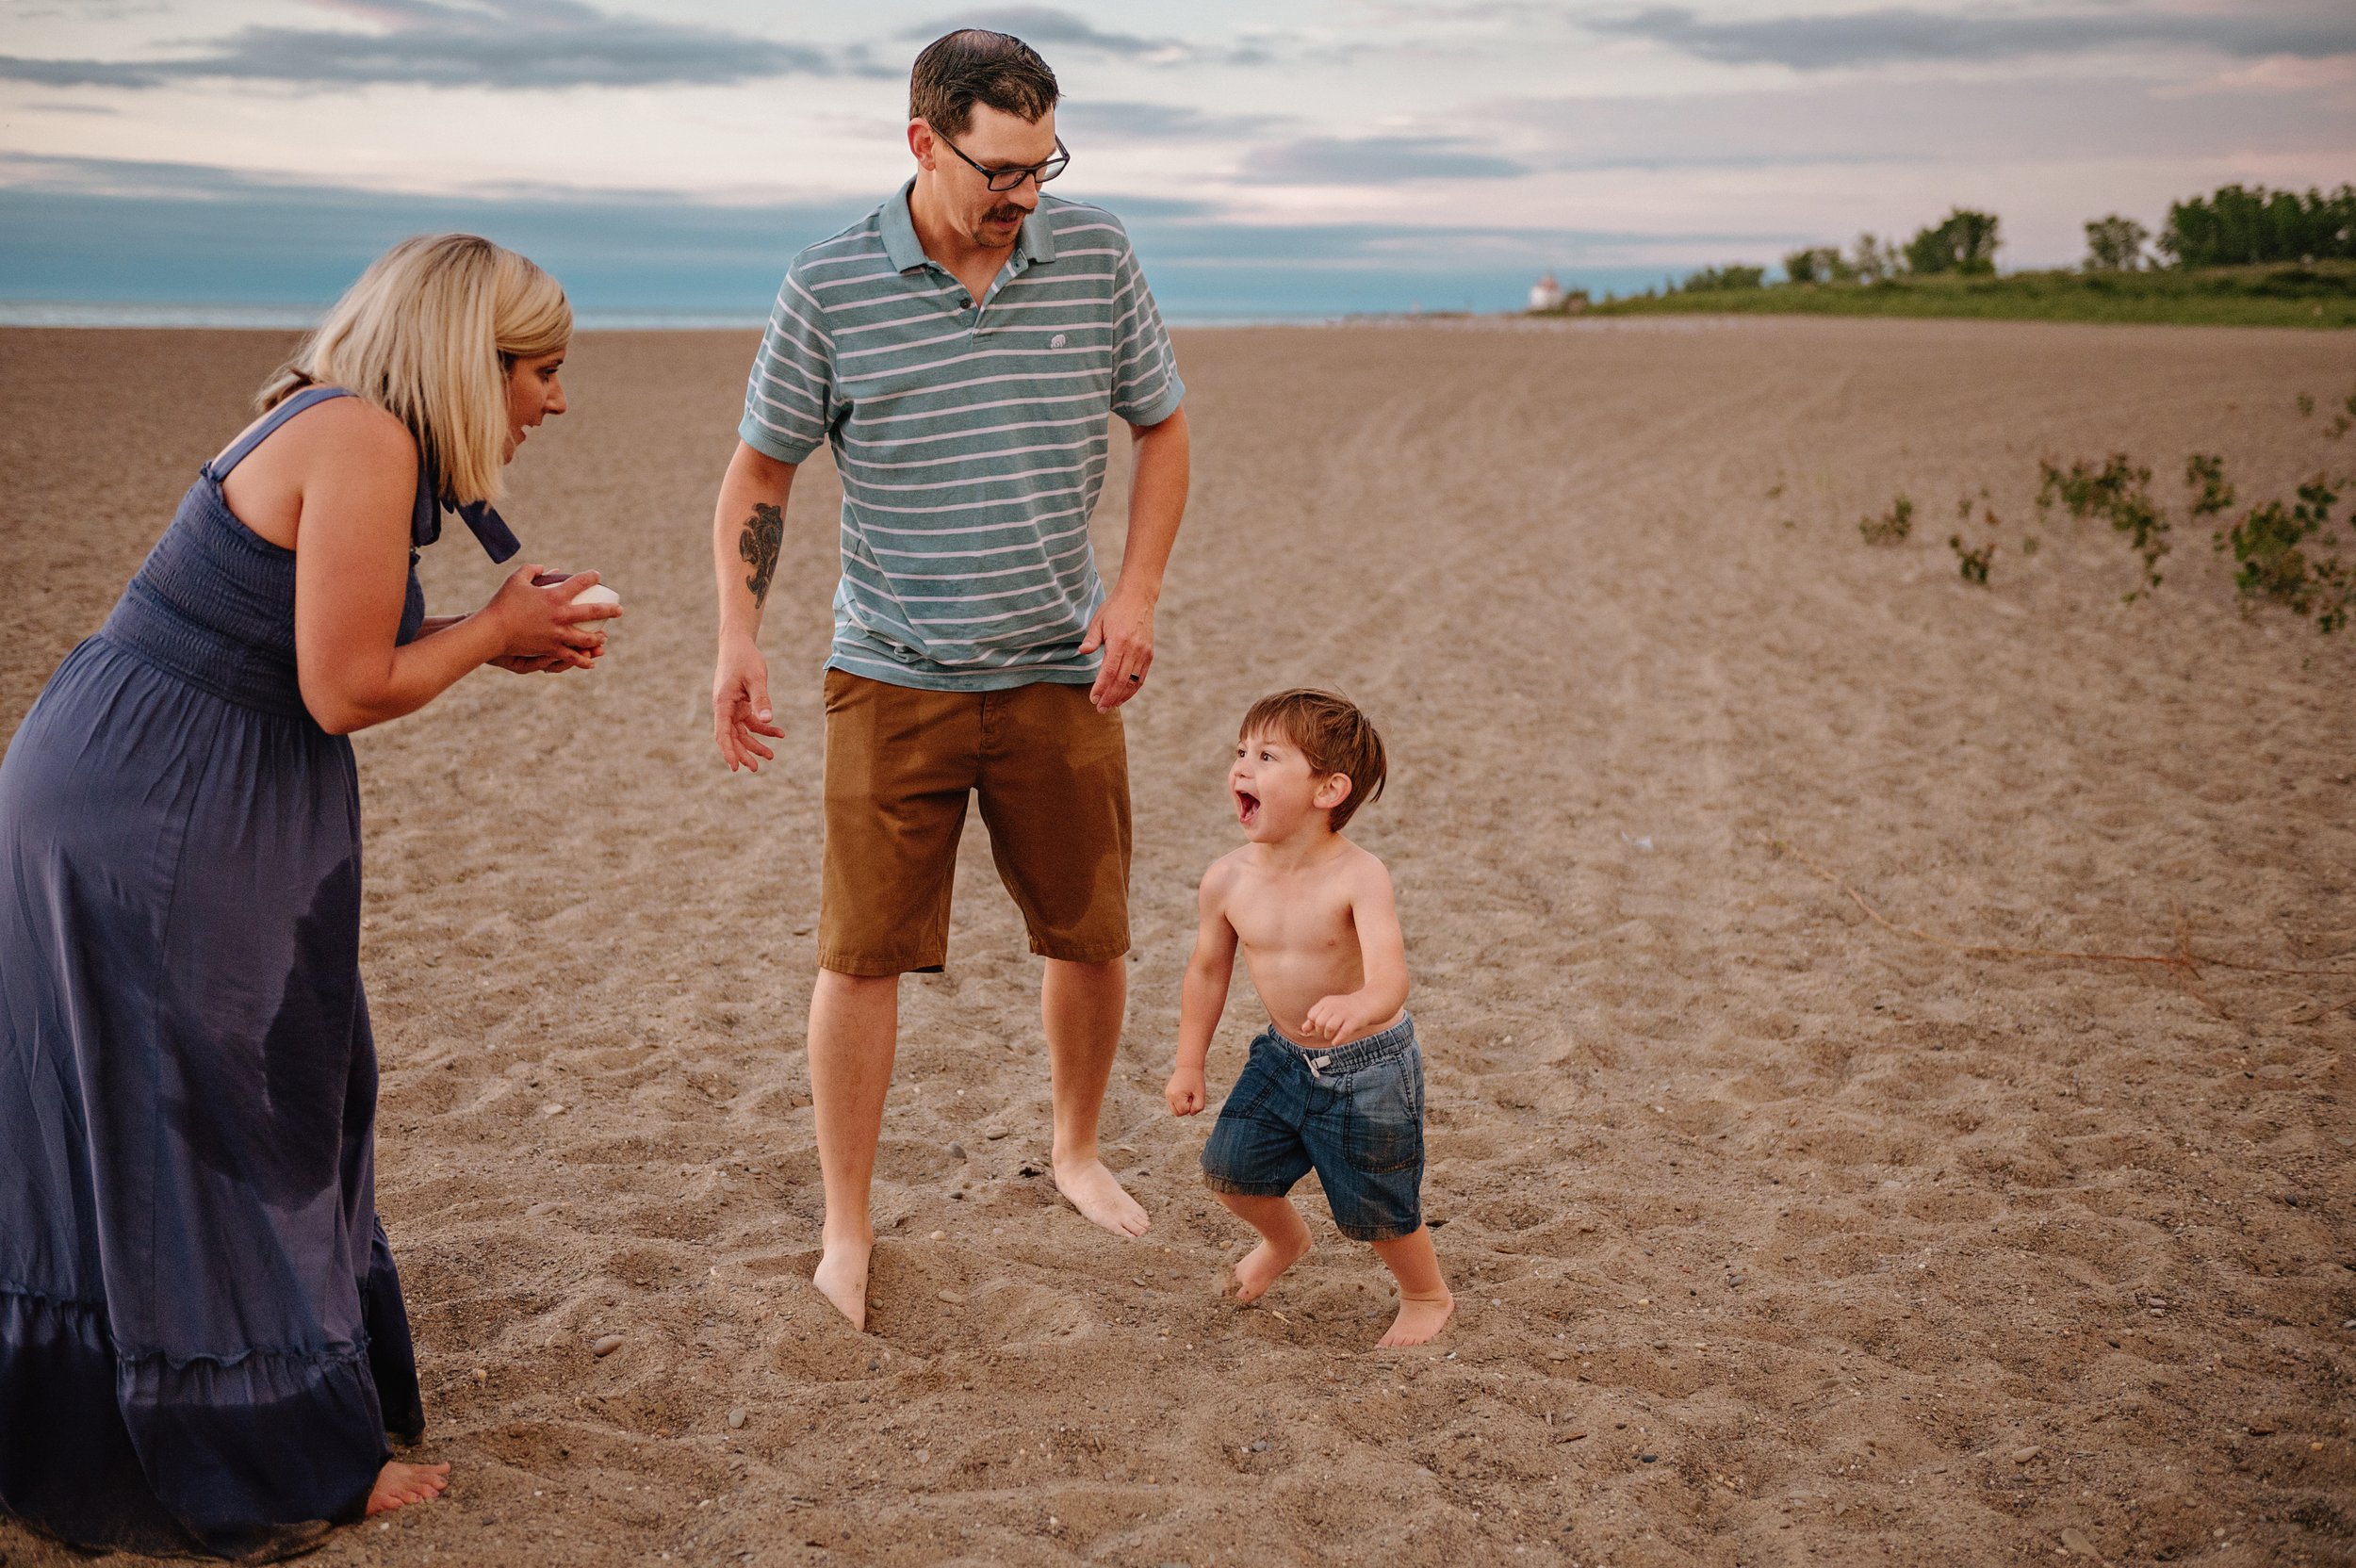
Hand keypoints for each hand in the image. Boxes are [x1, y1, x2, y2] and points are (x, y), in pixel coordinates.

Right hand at [485, 565, 618, 670]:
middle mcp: (560, 615)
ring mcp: (557, 634)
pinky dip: (583, 661)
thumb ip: (532, 570)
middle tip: (620, 610)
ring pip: (586, 638)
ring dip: (598, 638)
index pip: (579, 583)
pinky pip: (572, 657)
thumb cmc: (503, 603)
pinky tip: (591, 662)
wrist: (493, 630)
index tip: (597, 576)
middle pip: (593, 612)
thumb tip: (546, 568)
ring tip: (604, 638)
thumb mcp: (516, 579)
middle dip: (610, 610)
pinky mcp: (551, 649)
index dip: (591, 577)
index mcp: (554, 596)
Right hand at [712, 632, 783, 771]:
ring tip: (771, 756)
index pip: (723, 733)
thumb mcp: (755, 678)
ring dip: (755, 744)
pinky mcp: (742, 705)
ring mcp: (733, 708)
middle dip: (743, 753)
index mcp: (722, 704)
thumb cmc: (744, 659)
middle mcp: (725, 709)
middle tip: (756, 768)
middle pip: (732, 737)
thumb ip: (761, 699)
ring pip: (742, 732)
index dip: (729, 751)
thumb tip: (768, 720)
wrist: (738, 645)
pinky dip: (764, 729)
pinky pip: (752, 722)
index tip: (735, 767)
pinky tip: (780, 734)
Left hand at [1079, 590, 1154, 712]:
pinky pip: (1141, 677)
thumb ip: (1091, 639)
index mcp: (1119, 642)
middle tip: (1100, 709)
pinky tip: (1123, 696)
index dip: (1101, 688)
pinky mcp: (1149, 654)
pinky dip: (1133, 689)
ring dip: (1122, 696)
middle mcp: (1134, 650)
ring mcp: (1144, 653)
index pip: (1109, 672)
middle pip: (1121, 681)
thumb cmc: (1114, 609)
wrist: (1138, 598)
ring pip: (1133, 682)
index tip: (1093, 699)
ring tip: (1111, 706)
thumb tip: (1082, 652)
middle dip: (1110, 697)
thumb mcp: (1098, 620)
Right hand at [1165, 1066, 1205, 1116]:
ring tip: (1187, 1094)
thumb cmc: (1196, 1080)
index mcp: (1176, 1096)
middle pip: (1178, 1113)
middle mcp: (1169, 1096)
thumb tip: (1191, 1113)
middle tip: (1191, 1095)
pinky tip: (1184, 1093)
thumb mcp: (1201, 1094)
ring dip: (1183, 1106)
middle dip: (1186, 1108)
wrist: (1188, 1066)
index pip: (1184, 1111)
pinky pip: (1174, 1104)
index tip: (1194, 1094)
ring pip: (1175, 1110)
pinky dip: (1180, 1102)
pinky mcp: (1168, 1093)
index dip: (1192, 1105)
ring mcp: (1167, 1094)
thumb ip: (1198, 1107)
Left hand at [1301, 993, 1374, 1042]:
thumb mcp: (1329, 1009)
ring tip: (1331, 1036)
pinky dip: (1337, 1040)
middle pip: (1319, 1022)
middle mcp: (1334, 1006)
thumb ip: (1316, 1018)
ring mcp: (1345, 1013)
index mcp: (1326, 1002)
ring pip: (1329, 1028)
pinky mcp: (1354, 1021)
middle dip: (1320, 1031)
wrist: (1369, 1002)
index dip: (1313, 1024)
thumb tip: (1304, 1029)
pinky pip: (1343, 1033)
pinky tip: (1337, 1041)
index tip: (1319, 1026)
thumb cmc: (1346, 1009)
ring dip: (1328, 1036)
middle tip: (1326, 1032)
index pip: (1312, 1015)